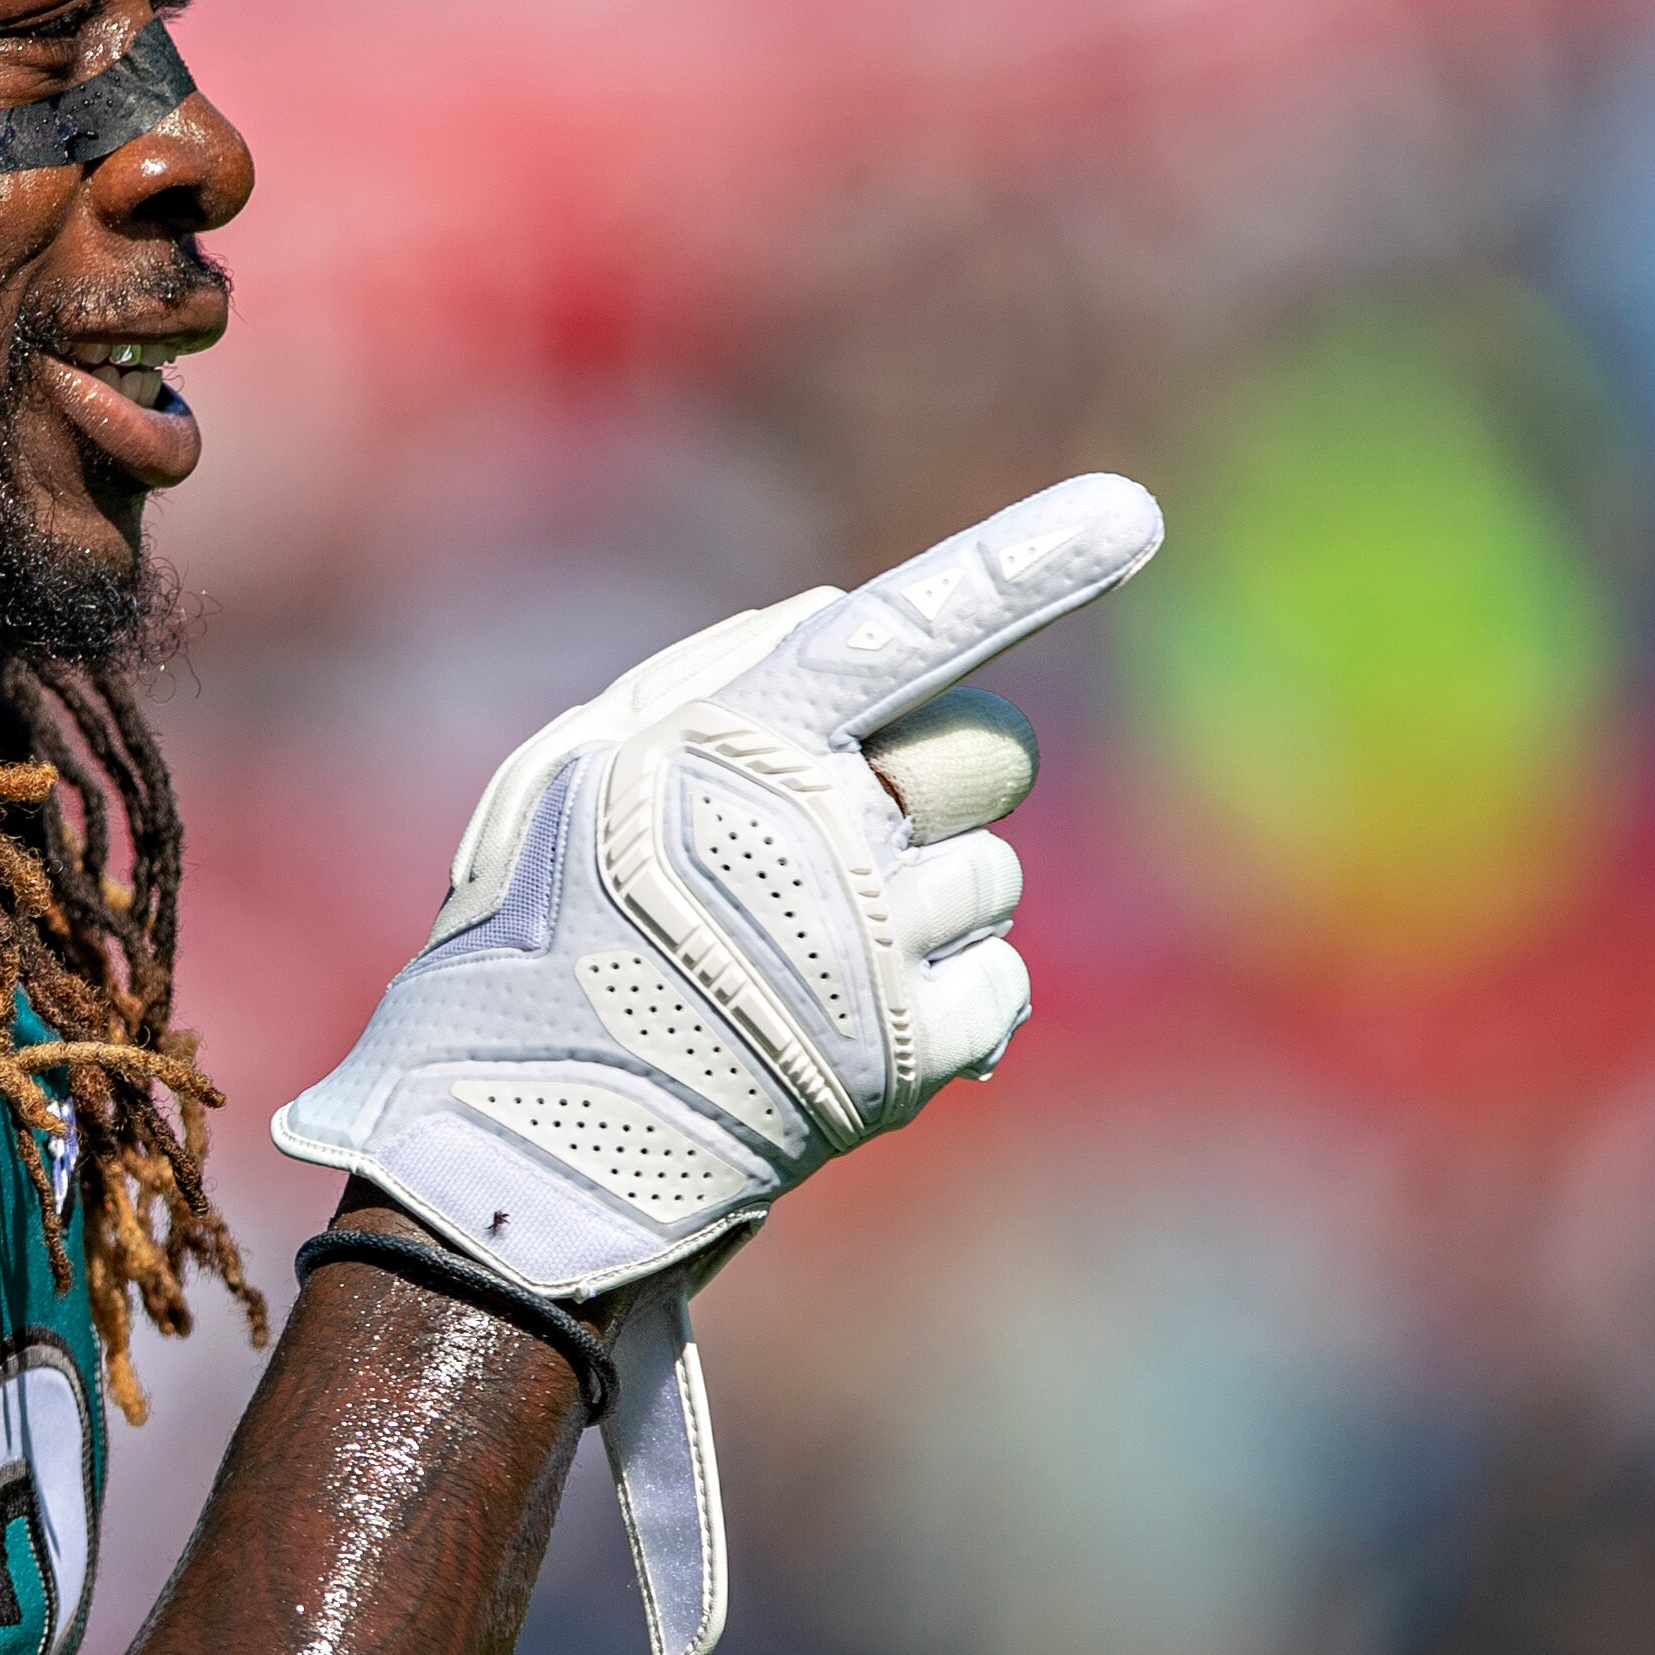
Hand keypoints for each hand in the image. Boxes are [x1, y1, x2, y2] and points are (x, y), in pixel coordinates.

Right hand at [271, 473, 1162, 1654]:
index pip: (899, 630)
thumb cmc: (539, 934)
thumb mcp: (574, 773)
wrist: (522, 1140)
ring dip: (926, 904)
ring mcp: (876, 948)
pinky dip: (946, 998)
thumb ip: (709, 678)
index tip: (1132, 514)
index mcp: (732, 745)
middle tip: (853, 831)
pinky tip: (845, 1022)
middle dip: (946, 778)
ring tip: (807, 957)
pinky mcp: (916, 1051)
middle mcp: (819, 836)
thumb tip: (840, 608)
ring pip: (994, 875)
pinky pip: (1001, 981)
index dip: (1021, 565)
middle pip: (993, 753)